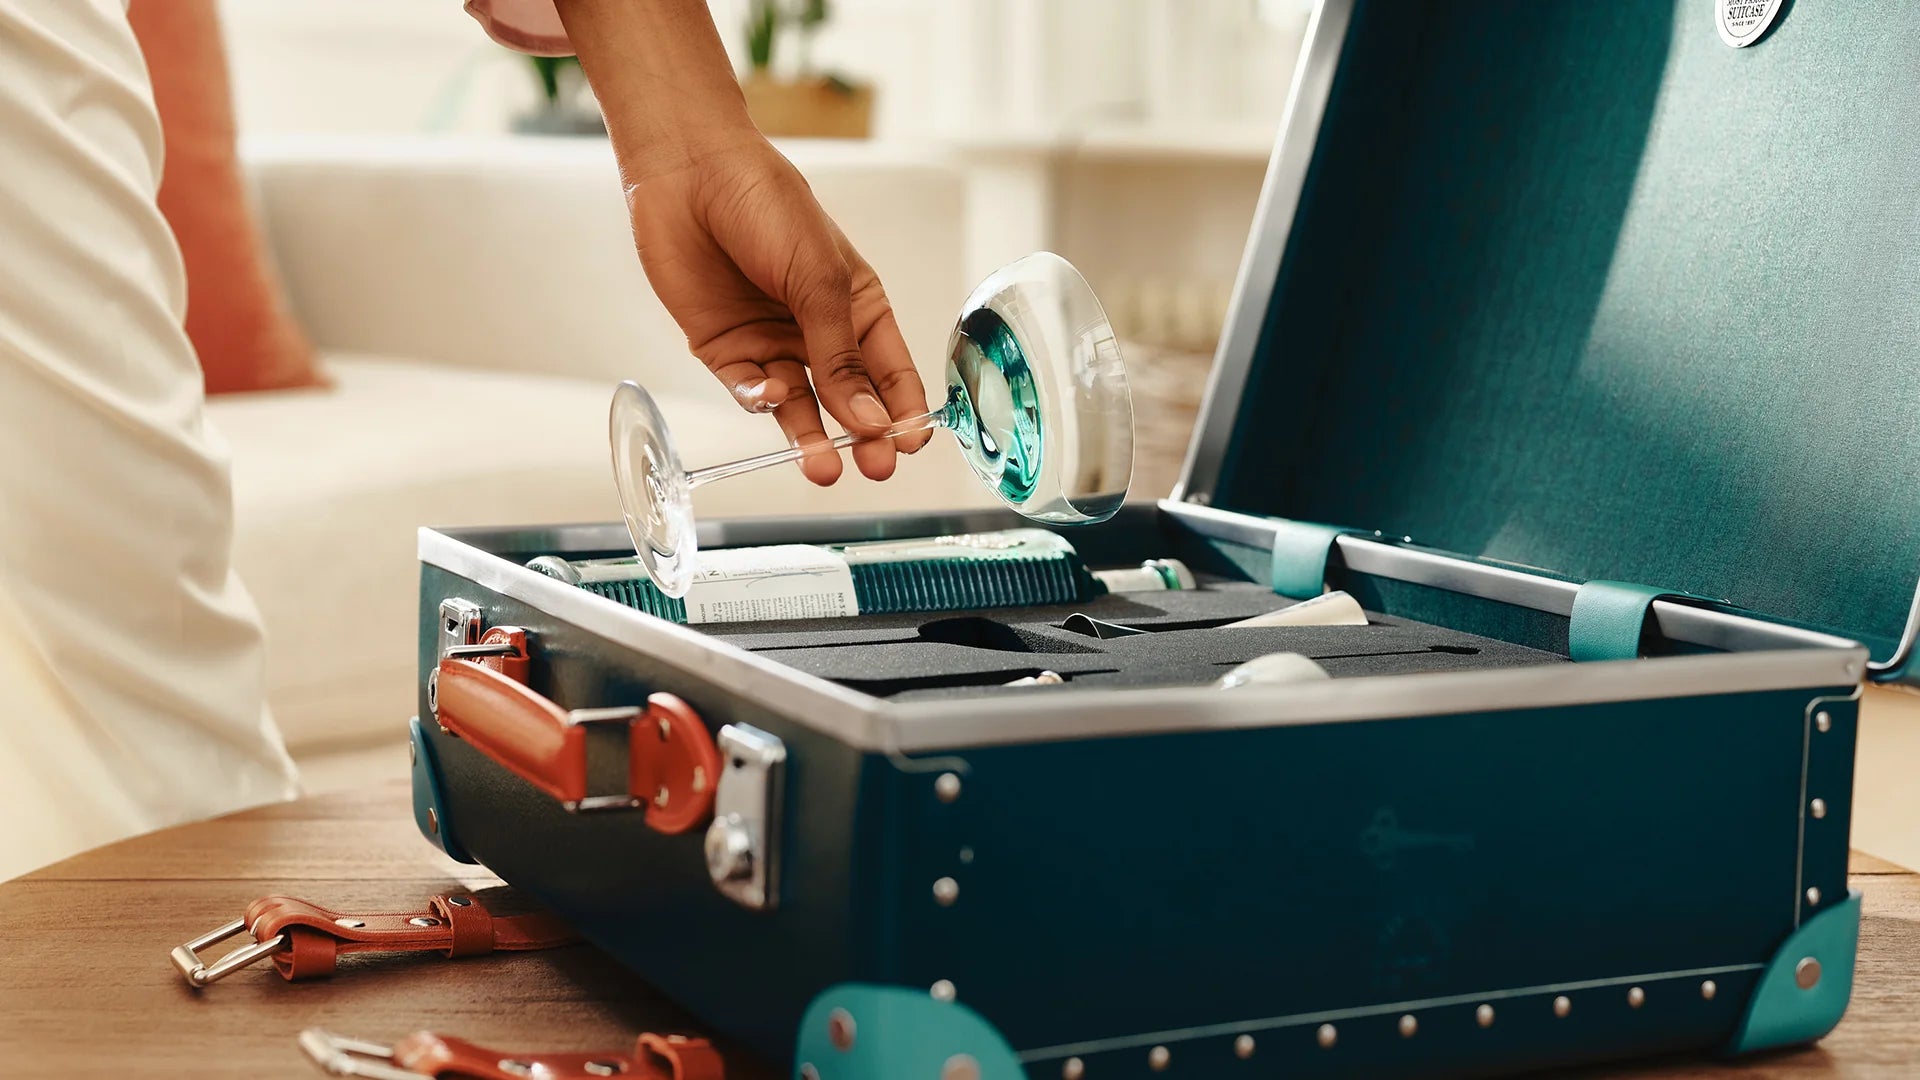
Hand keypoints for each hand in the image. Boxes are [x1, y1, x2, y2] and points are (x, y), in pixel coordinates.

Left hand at [623, 133, 931, 485]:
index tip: (909, 444)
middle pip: (848, 399)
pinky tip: (772, 394)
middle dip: (863, 436)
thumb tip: (870, 418)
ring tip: (822, 469)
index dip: (902, 409)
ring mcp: (773, 342)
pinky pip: (749, 390)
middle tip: (874, 467)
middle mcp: (819, 331)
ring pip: (799, 406)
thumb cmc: (768, 205)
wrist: (690, 173)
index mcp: (859, 306)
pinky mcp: (727, 350)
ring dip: (810, 436)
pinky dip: (761, 399)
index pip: (891, 371)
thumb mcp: (819, 279)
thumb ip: (840, 354)